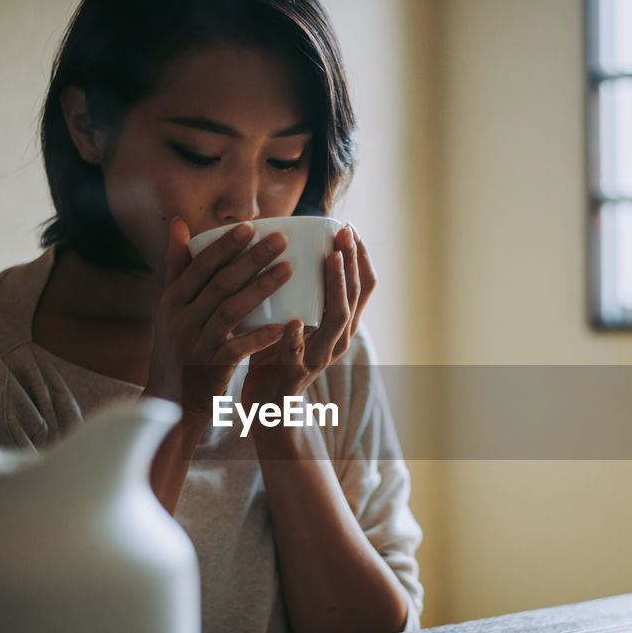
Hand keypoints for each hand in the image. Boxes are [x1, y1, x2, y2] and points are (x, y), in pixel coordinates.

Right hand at [147, 218, 294, 416]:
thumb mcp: (170, 307)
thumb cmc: (177, 345)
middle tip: (281, 240)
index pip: (199, 266)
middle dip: (251, 259)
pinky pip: (238, 348)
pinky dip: (259, 335)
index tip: (250, 227)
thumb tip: (179, 222)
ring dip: (261, 288)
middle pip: (219, 283)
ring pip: (231, 310)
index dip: (225, 246)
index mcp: (171, 300)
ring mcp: (196, 344)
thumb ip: (177, 266)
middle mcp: (180, 319)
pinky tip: (282, 323)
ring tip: (289, 269)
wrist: (171, 398)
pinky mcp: (211, 367)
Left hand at [241, 224, 374, 405]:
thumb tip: (282, 241)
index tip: (350, 227)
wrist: (267, 405)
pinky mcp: (294, 375)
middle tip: (344, 231)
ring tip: (331, 259)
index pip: (364, 286)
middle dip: (352, 261)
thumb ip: (295, 289)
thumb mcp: (294, 315)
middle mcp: (339, 340)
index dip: (361, 257)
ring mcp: (319, 358)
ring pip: (337, 320)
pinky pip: (298, 355)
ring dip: (336, 286)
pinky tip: (295, 322)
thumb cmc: (276, 352)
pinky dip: (297, 338)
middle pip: (355, 297)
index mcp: (342, 324)